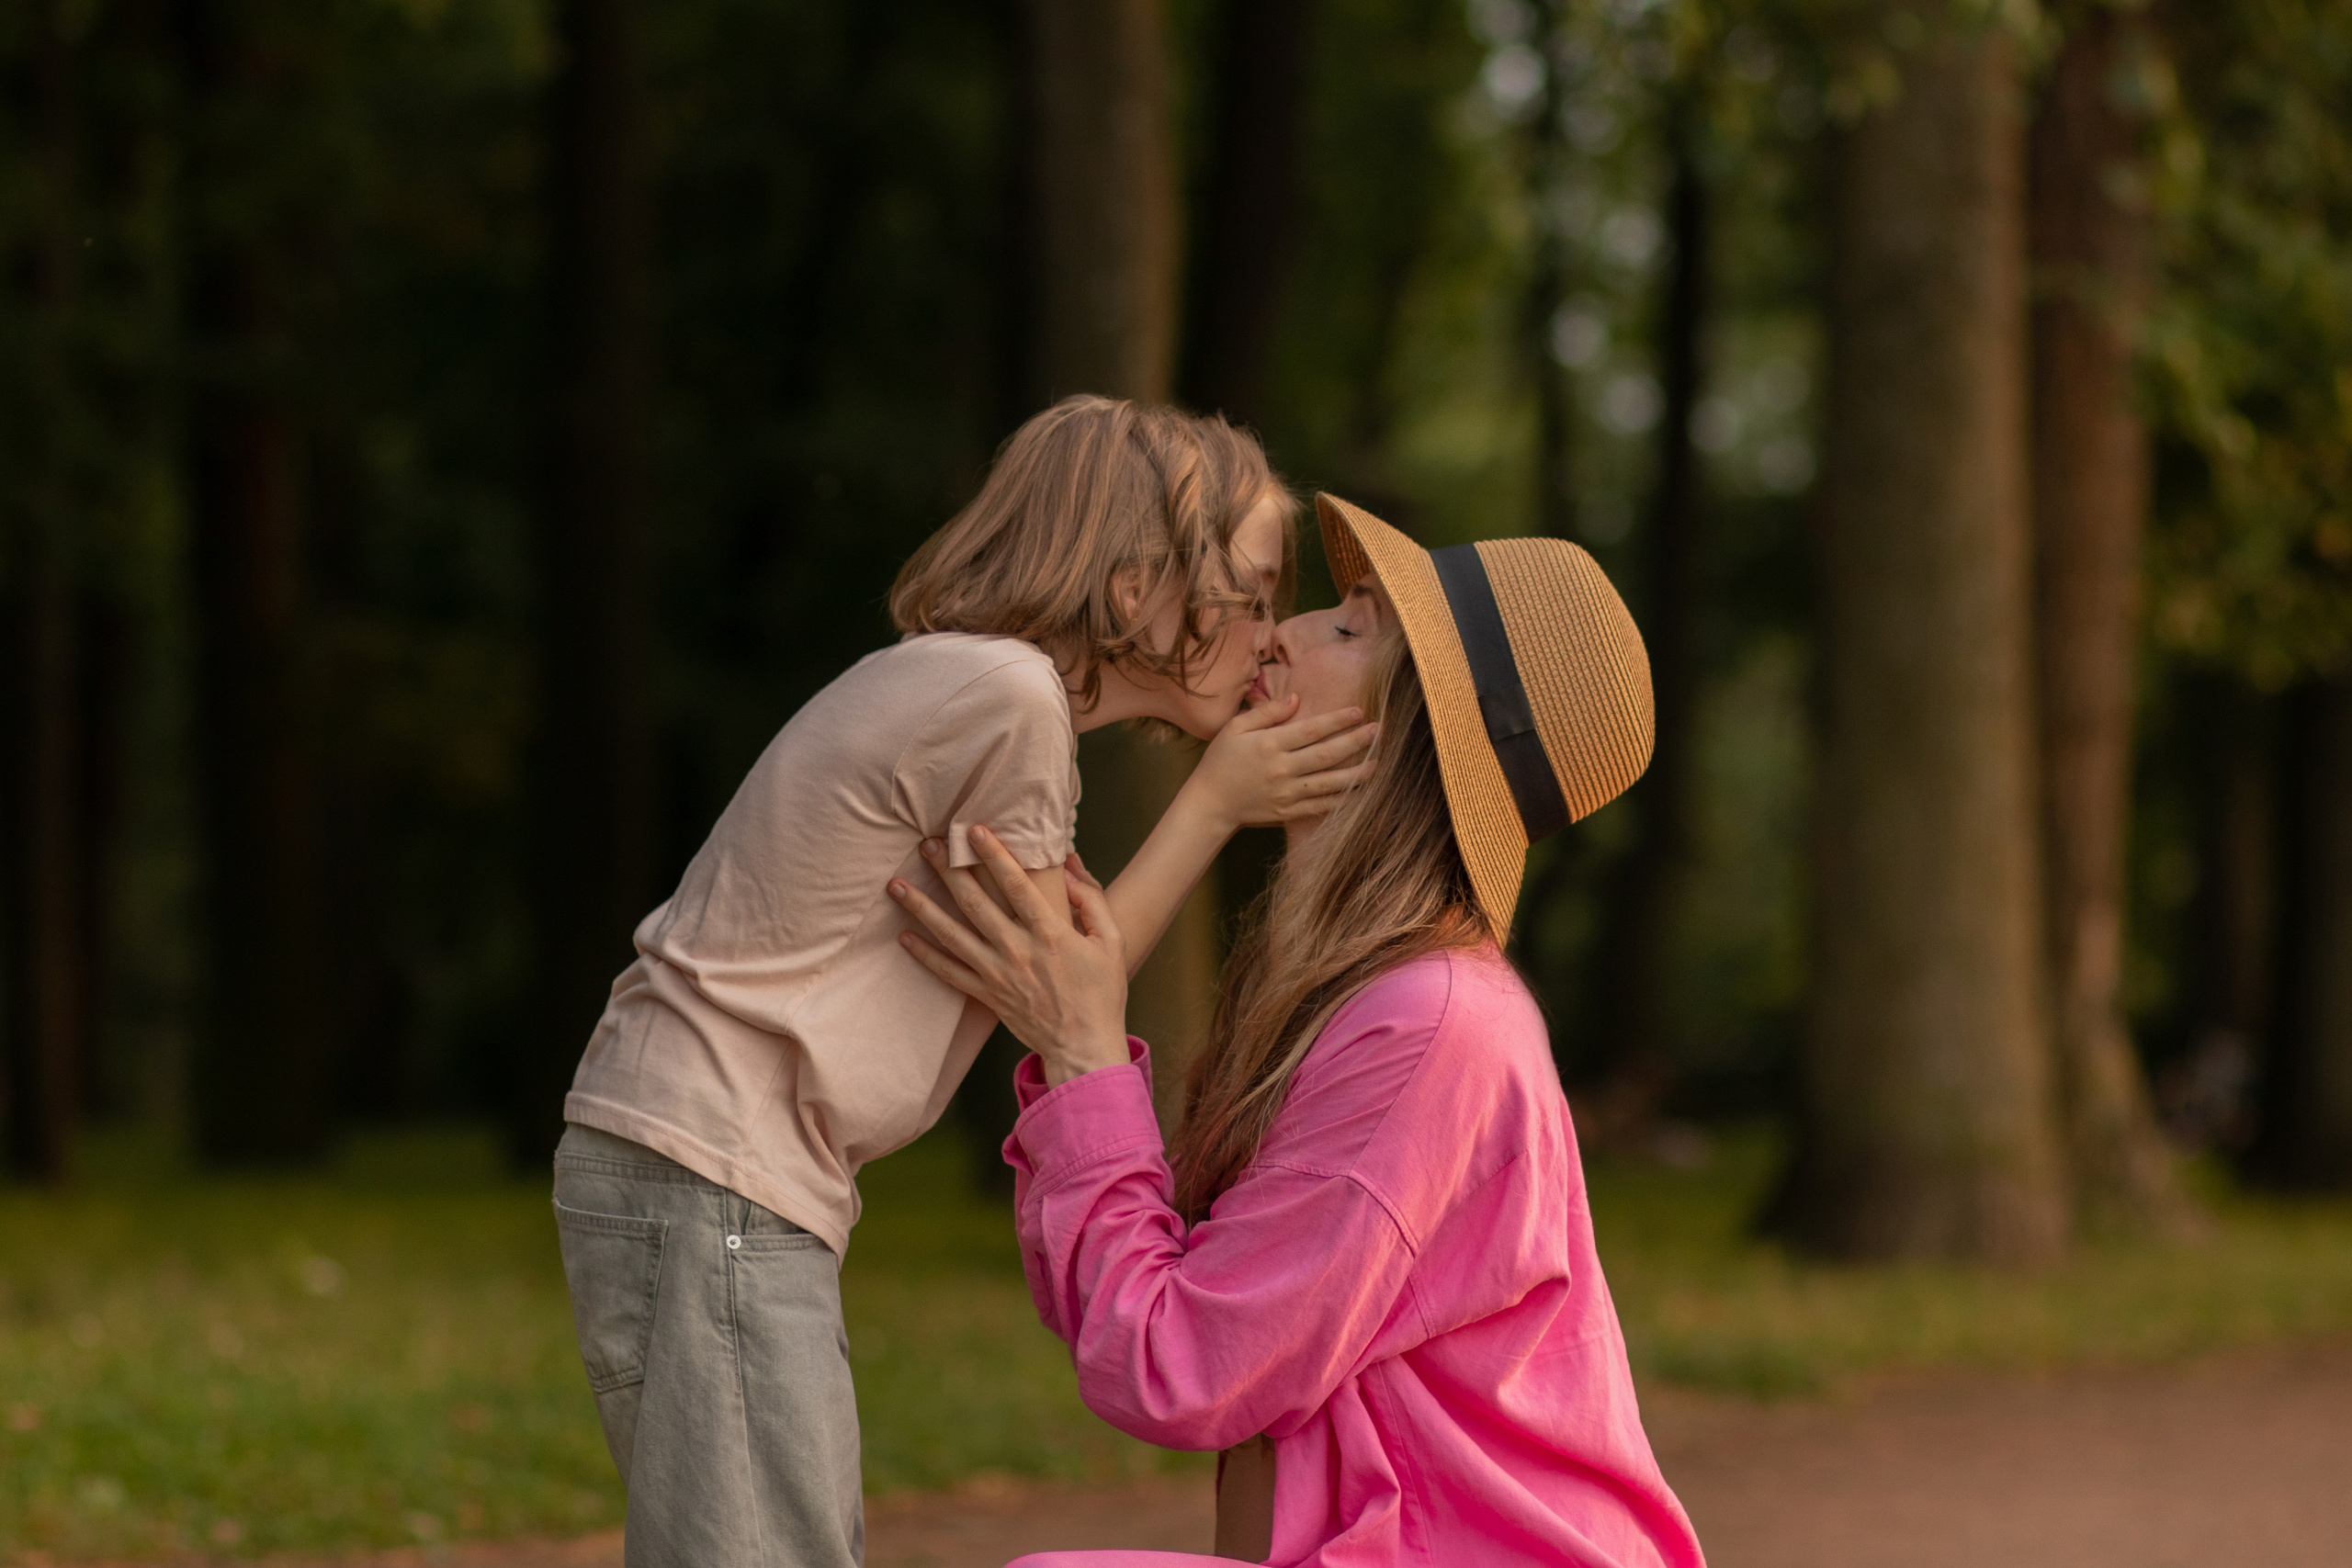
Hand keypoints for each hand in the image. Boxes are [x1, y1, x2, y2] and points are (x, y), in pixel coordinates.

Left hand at [888, 826, 1131, 1086]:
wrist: (1084, 1047)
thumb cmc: (1102, 993)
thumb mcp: (1112, 942)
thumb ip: (1091, 899)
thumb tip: (1068, 866)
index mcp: (1051, 933)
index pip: (1015, 884)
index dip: (993, 854)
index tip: (973, 829)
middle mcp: (1018, 950)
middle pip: (975, 903)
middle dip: (948, 870)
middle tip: (926, 844)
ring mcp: (998, 974)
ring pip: (952, 934)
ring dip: (922, 907)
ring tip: (897, 884)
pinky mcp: (987, 995)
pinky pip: (949, 973)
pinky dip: (925, 955)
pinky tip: (904, 937)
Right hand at [1182, 693, 1377, 832]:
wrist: (1209, 803)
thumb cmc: (1221, 761)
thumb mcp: (1235, 727)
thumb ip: (1267, 712)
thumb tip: (1295, 698)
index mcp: (1269, 745)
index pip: (1310, 730)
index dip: (1336, 720)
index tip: (1358, 711)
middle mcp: (1281, 769)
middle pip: (1326, 755)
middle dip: (1355, 742)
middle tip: (1378, 731)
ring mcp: (1287, 794)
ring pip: (1329, 783)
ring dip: (1357, 773)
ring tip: (1379, 762)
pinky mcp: (1289, 812)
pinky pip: (1322, 806)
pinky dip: (1343, 800)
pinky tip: (1360, 791)